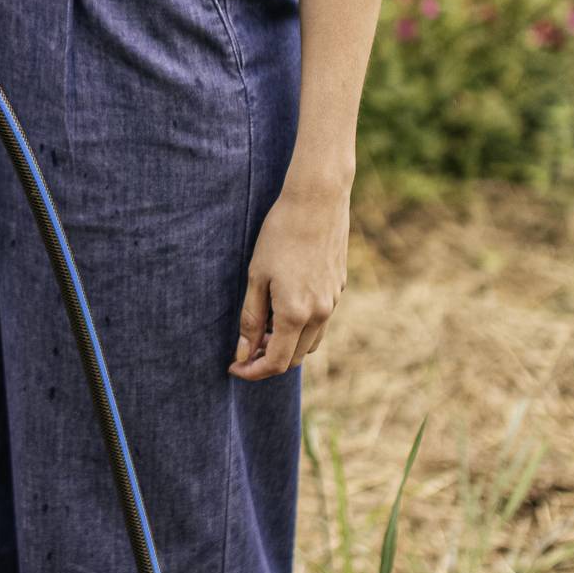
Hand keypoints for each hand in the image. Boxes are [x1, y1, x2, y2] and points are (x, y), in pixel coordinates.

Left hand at [230, 182, 346, 379]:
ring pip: (310, 343)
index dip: (253, 371)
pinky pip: (320, 322)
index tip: (234, 367)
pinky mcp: (339, 288)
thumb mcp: (257, 276)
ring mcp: (333, 302)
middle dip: (268, 362)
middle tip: (244, 350)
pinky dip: (301, 329)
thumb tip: (244, 352)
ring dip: (286, 346)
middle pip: (294, 358)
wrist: (317, 201)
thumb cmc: (280, 234)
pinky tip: (283, 310)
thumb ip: (251, 319)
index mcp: (296, 313)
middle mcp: (320, 313)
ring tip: (262, 331)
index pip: (275, 362)